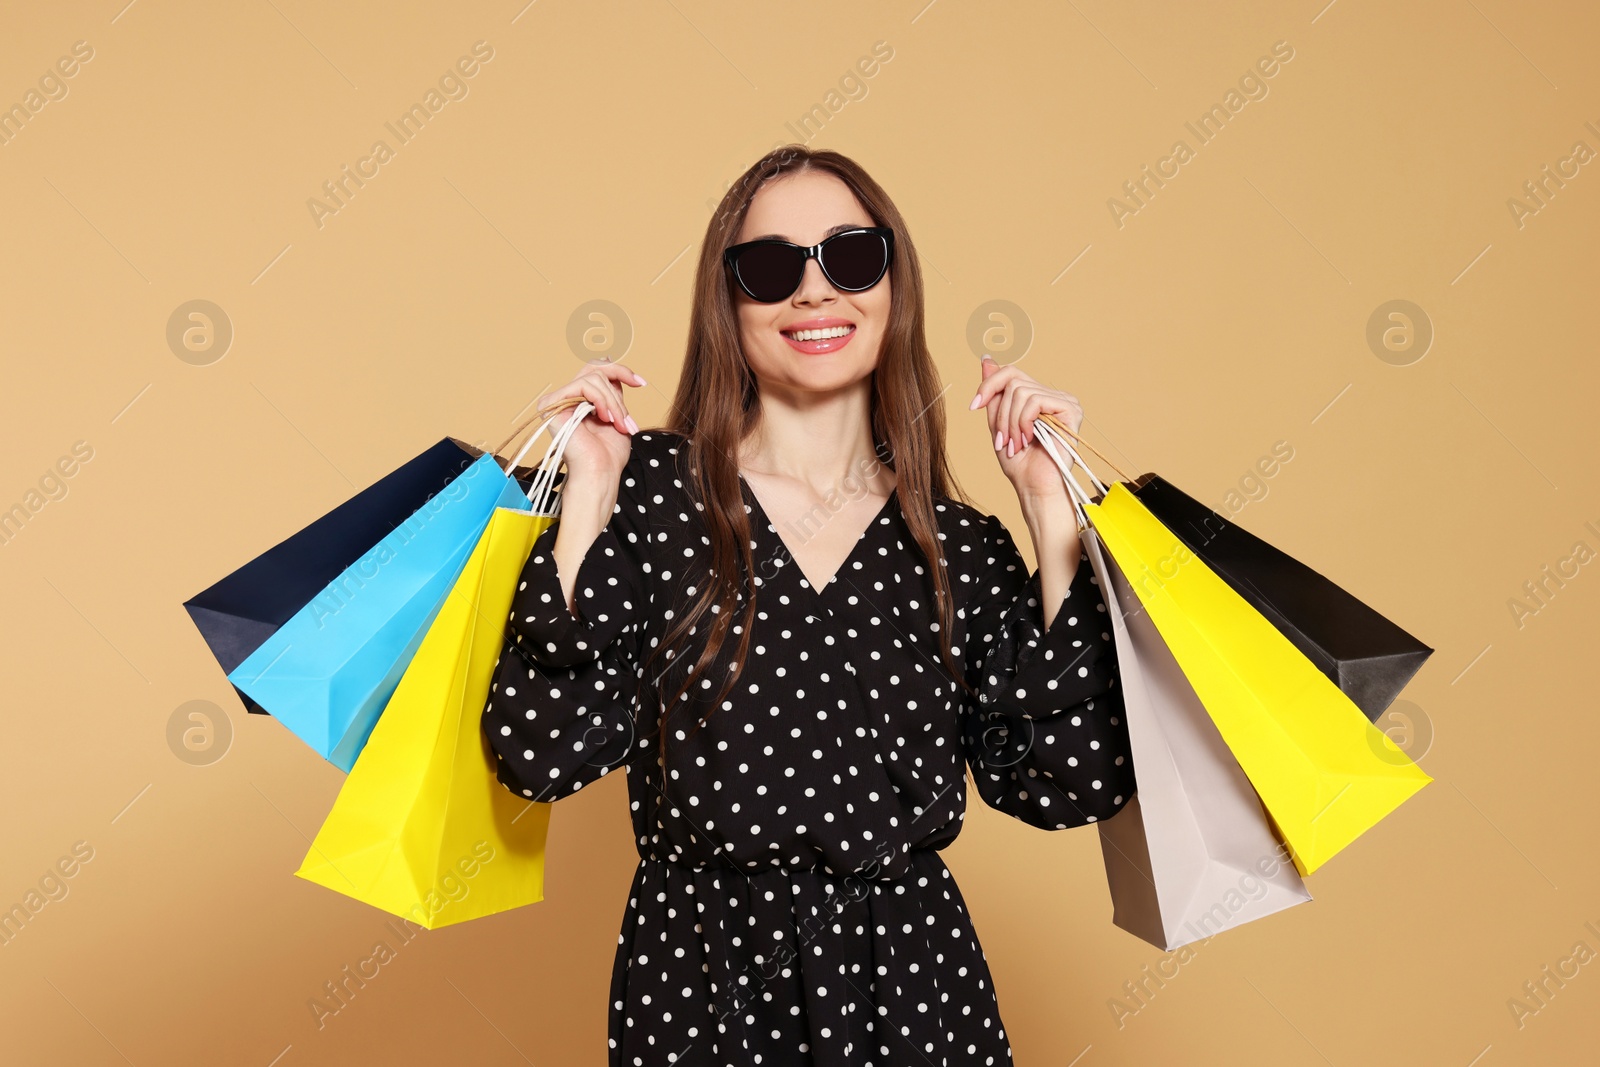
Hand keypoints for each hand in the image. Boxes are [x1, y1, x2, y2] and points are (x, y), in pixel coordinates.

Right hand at [533, 361, 646, 482]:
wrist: (600, 474)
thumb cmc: (608, 454)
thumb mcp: (616, 414)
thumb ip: (612, 391)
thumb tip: (608, 361)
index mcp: (578, 401)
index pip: (597, 371)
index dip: (620, 371)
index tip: (641, 383)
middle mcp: (564, 398)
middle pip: (593, 368)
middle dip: (617, 390)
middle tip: (625, 417)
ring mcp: (557, 401)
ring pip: (593, 379)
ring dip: (613, 402)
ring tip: (618, 423)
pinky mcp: (552, 405)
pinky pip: (583, 386)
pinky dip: (601, 400)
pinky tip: (605, 418)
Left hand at [968, 355, 1083, 499]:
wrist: (1034, 488)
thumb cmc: (1019, 463)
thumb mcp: (998, 424)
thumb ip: (995, 395)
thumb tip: (987, 360)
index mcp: (1038, 398)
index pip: (1011, 373)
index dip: (988, 385)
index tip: (973, 406)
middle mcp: (1053, 396)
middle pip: (1014, 381)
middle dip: (1001, 414)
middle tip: (1003, 440)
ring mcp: (1064, 401)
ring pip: (1021, 392)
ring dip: (1011, 423)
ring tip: (1015, 444)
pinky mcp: (1071, 409)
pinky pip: (1035, 401)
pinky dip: (1023, 422)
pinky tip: (1028, 439)